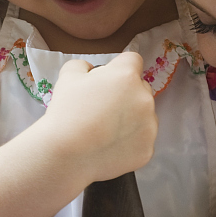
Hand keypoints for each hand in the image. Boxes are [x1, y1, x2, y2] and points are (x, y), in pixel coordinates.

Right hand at [43, 53, 157, 183]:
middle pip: (141, 88)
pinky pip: (142, 140)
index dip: (119, 68)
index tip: (108, 80)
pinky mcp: (148, 149)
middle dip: (126, 94)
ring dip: (132, 118)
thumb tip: (92, 70)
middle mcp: (145, 98)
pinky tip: (111, 146)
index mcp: (127, 76)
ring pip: (145, 115)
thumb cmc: (66, 113)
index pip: (132, 61)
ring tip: (106, 130)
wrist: (66, 155)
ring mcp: (149, 126)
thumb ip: (83, 65)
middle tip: (103, 108)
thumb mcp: (68, 77)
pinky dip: (130, 142)